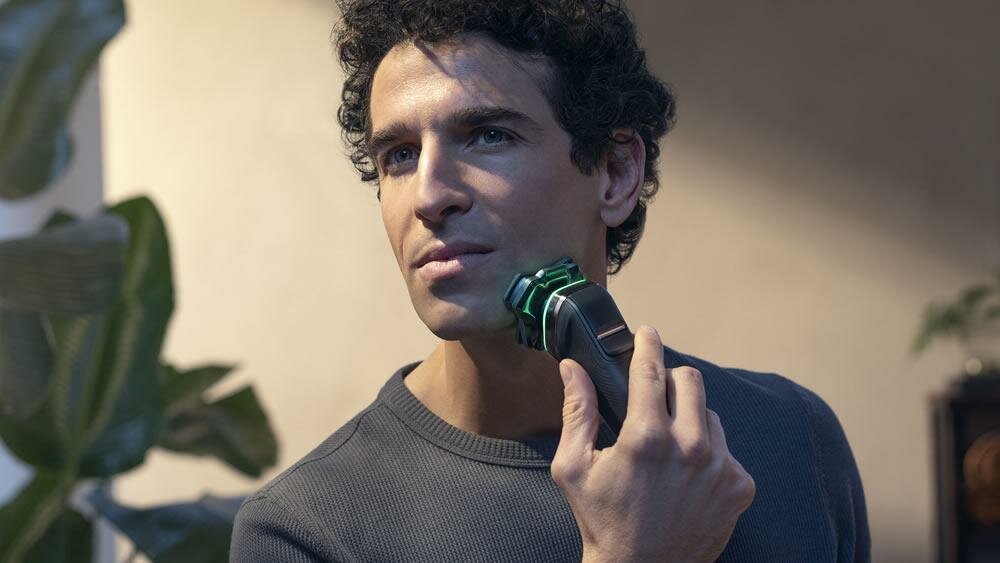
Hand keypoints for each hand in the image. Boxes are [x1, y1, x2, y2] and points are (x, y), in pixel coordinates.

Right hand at [551, 325, 755, 562]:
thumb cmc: (602, 520)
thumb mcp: (573, 467)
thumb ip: (577, 411)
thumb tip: (572, 368)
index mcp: (646, 437)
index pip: (650, 370)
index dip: (648, 345)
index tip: (648, 332)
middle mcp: (689, 447)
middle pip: (689, 380)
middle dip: (668, 380)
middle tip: (652, 394)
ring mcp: (720, 467)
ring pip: (708, 413)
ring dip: (688, 418)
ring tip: (667, 446)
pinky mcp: (739, 486)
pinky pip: (726, 448)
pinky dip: (707, 452)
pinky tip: (685, 474)